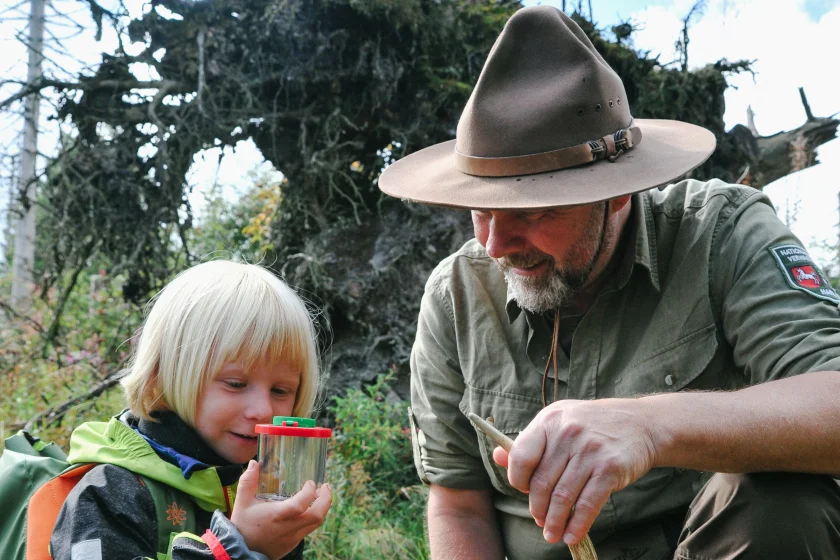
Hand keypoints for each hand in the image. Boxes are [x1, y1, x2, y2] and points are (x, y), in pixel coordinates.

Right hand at [231, 460, 331, 558]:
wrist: (240, 552)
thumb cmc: (242, 526)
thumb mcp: (242, 502)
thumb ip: (248, 481)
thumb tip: (253, 463)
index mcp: (277, 516)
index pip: (300, 505)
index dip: (309, 492)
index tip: (310, 483)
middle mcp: (288, 528)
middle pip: (317, 516)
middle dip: (326, 500)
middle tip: (325, 487)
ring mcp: (293, 537)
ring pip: (316, 523)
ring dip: (322, 508)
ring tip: (320, 495)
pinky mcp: (293, 543)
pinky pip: (308, 529)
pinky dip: (312, 517)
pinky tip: (308, 508)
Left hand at [492, 399, 656, 546]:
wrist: (641, 424)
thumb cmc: (592, 425)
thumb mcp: (558, 422)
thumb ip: (529, 442)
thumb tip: (497, 458)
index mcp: (549, 420)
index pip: (521, 456)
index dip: (517, 480)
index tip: (523, 492)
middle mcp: (567, 433)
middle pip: (542, 482)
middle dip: (537, 509)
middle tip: (540, 521)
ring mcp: (590, 451)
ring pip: (563, 497)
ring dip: (555, 522)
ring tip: (552, 534)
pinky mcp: (610, 468)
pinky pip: (588, 504)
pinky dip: (578, 525)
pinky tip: (572, 535)